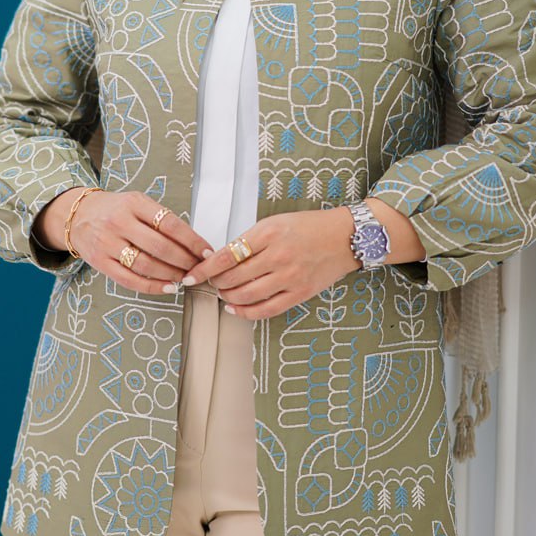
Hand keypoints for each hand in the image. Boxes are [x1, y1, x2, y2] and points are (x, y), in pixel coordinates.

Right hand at [68, 191, 213, 295]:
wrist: (77, 215)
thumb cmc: (115, 210)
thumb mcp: (137, 202)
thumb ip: (160, 218)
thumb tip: (193, 243)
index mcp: (134, 203)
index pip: (170, 223)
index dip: (192, 240)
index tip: (206, 252)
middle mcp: (119, 222)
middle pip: (160, 246)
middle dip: (184, 261)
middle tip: (198, 268)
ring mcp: (107, 243)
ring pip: (146, 265)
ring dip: (171, 274)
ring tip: (185, 278)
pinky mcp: (99, 262)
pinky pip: (129, 279)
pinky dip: (152, 286)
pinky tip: (168, 287)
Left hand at [180, 207, 361, 318]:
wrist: (344, 237)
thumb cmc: (309, 227)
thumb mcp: (274, 223)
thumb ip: (248, 240)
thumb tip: (221, 260)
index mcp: (268, 233)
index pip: (225, 256)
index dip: (204, 269)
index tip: (191, 275)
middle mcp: (277, 256)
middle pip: (232, 278)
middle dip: (215, 283)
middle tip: (211, 281)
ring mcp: (289, 277)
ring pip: (245, 296)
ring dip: (227, 297)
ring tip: (223, 292)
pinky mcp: (299, 293)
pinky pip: (266, 310)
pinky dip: (245, 312)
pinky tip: (234, 308)